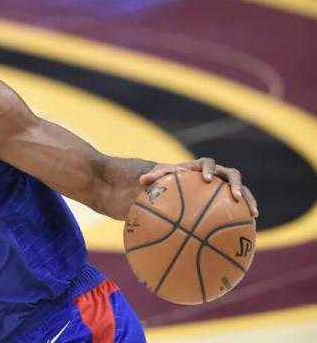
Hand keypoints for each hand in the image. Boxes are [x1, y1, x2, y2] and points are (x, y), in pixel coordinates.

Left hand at [140, 157, 257, 217]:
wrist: (177, 194)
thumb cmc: (168, 184)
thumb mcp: (159, 180)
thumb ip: (154, 177)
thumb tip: (143, 180)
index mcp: (201, 168)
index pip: (207, 163)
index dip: (208, 169)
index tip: (205, 179)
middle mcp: (217, 176)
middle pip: (232, 175)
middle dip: (235, 184)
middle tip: (234, 196)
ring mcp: (225, 189)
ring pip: (243, 191)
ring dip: (249, 200)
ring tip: (253, 213)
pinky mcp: (230, 204)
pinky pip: (241, 211)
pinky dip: (246, 219)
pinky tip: (250, 232)